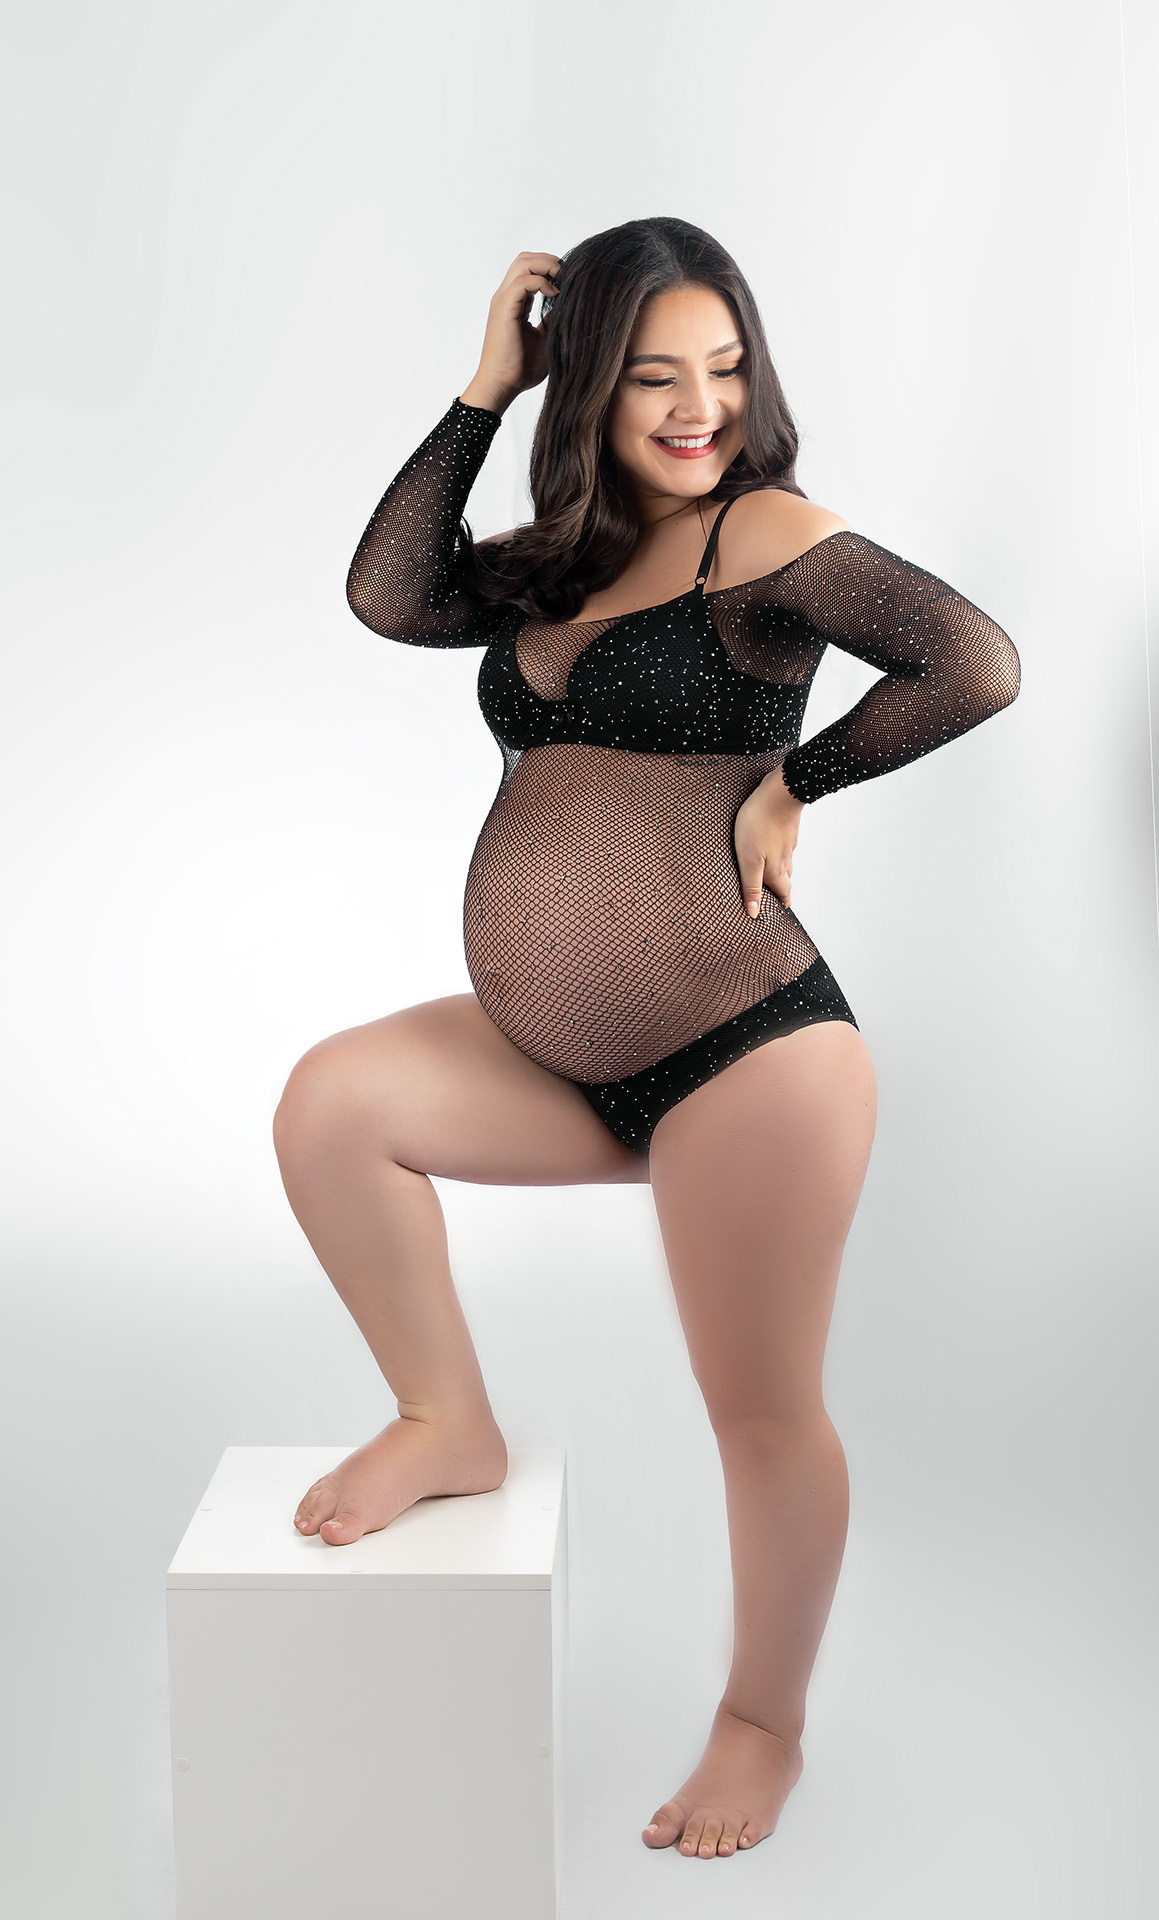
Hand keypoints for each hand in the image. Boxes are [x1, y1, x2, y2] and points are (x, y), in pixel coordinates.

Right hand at [460, 250, 561, 415]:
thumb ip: (552, 321)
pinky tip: (554, 294)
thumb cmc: (521, 369)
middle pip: (525, 259)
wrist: (503, 385)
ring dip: (546, 266)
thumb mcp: (545, 339)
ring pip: (523, 263)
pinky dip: (541, 282)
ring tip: (562, 280)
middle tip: (567, 275)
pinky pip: (522, 282)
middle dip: (549, 260)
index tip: (568, 280)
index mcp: (514, 302)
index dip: (549, 269)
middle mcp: (506, 297)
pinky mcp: (504, 309)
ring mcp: (503, 301)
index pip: (529, 270)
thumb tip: (568, 307)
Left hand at [733, 765, 803, 915]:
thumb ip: (751, 886)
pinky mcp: (786, 827)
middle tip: (776, 899)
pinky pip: (783, 846)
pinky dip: (779, 853)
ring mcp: (787, 841)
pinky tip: (772, 848)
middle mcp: (785, 858)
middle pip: (785, 880)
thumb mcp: (749, 859)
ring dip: (780, 872)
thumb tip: (754, 912)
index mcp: (776, 869)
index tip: (780, 913)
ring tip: (773, 877)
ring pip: (785, 862)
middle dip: (781, 891)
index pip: (783, 893)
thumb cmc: (760, 823)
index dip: (781, 904)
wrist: (780, 791)